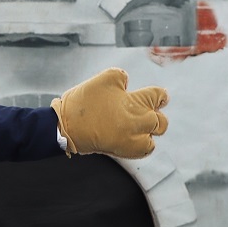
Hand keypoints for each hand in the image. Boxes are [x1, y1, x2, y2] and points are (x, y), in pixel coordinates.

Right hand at [50, 68, 168, 157]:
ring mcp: (133, 138)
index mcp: (138, 101)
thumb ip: (121, 76)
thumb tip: (127, 81)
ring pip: (153, 137)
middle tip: (147, 113)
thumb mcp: (103, 78)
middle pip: (161, 120)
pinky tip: (133, 140)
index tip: (159, 98)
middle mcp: (140, 121)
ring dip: (149, 132)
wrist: (66, 127)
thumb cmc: (83, 104)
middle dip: (155, 116)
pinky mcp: (125, 150)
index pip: (159, 96)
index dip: (159, 96)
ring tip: (139, 128)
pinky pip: (144, 150)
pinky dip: (142, 145)